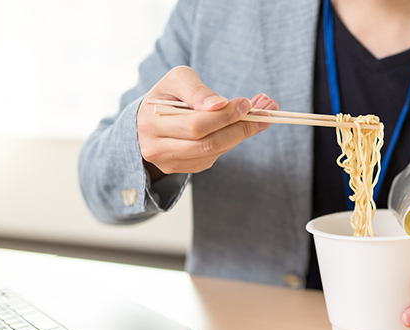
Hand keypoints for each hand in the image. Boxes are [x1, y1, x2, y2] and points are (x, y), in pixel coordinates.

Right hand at [137, 66, 277, 179]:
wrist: (146, 120)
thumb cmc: (167, 95)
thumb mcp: (178, 80)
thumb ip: (197, 90)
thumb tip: (220, 105)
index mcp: (152, 119)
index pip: (196, 125)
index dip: (225, 116)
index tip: (246, 104)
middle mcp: (155, 146)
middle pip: (208, 143)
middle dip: (239, 128)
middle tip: (263, 113)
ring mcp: (167, 161)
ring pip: (212, 153)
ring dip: (240, 135)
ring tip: (259, 117)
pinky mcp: (180, 169)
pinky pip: (210, 158)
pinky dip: (228, 142)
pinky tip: (237, 128)